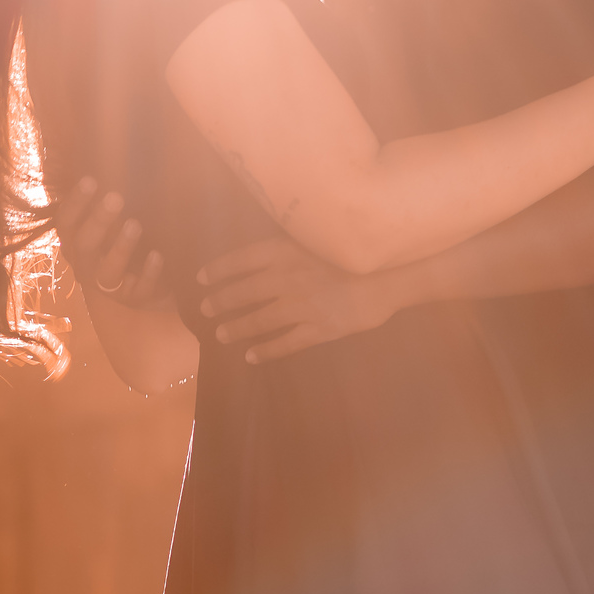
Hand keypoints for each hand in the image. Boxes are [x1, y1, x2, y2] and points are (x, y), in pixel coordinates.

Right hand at [54, 178, 170, 307]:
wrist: (152, 285)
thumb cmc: (127, 245)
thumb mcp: (113, 224)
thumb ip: (106, 202)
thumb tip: (106, 159)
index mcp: (76, 244)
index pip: (66, 223)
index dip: (76, 203)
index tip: (91, 180)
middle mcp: (86, 266)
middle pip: (84, 245)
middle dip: (99, 221)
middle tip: (116, 197)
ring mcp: (110, 286)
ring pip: (107, 271)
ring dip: (120, 248)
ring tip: (135, 225)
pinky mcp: (134, 299)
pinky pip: (139, 290)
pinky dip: (149, 272)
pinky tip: (158, 255)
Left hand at [196, 237, 396, 362]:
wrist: (391, 275)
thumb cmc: (354, 252)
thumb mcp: (317, 237)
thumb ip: (290, 245)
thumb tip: (261, 252)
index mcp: (285, 251)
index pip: (239, 260)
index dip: (217, 271)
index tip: (202, 279)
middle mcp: (286, 278)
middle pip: (242, 292)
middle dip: (220, 302)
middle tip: (206, 309)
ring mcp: (301, 306)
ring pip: (258, 320)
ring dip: (236, 328)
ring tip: (221, 334)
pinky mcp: (318, 329)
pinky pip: (285, 343)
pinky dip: (264, 351)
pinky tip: (251, 356)